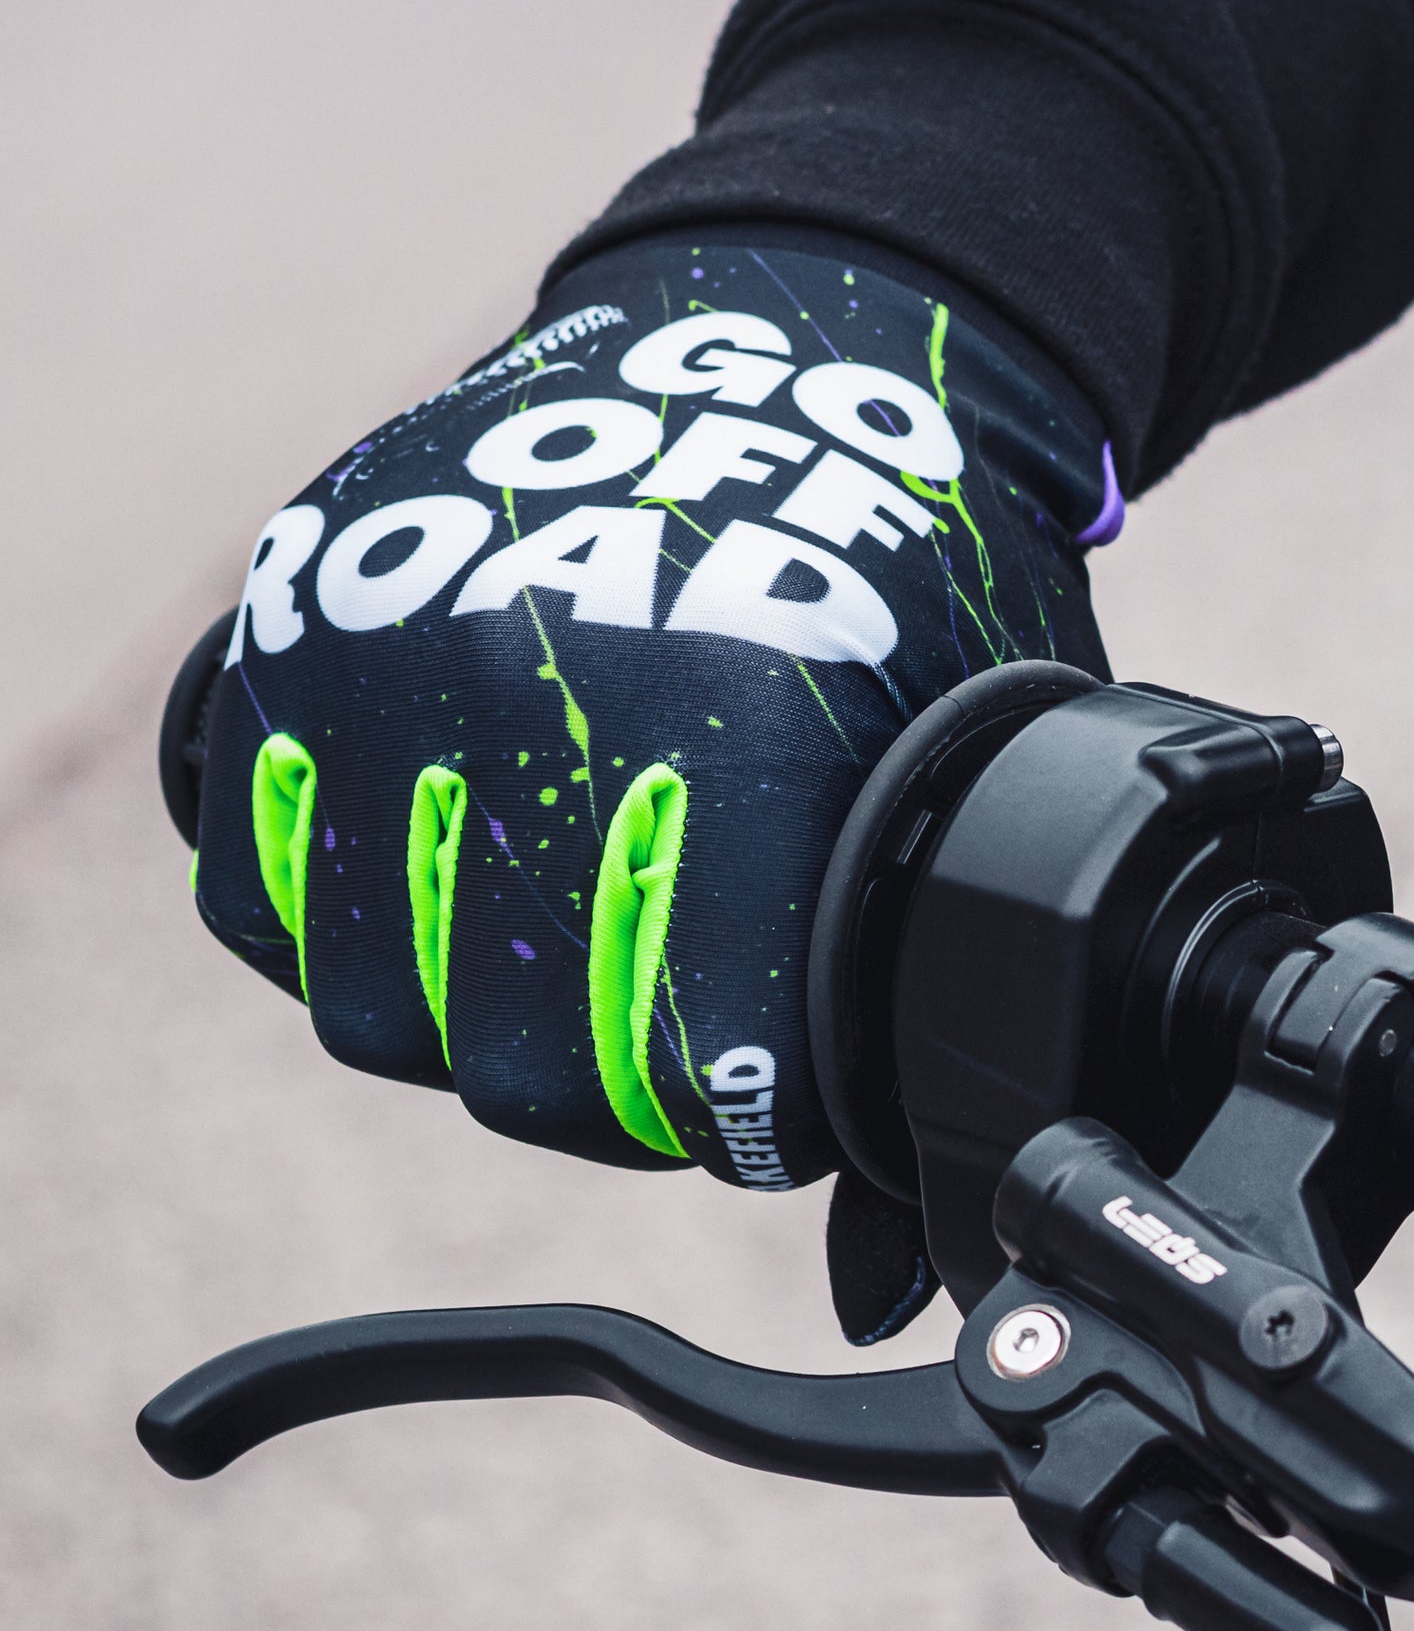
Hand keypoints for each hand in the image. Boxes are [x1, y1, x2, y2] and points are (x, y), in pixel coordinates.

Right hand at [187, 235, 1113, 1228]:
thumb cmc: (903, 585)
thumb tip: (871, 1287)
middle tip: (650, 1025)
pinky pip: (244, 872)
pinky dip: (327, 917)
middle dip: (600, 1094)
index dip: (733, 1118)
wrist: (794, 343)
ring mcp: (397, 648)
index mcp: (739, 740)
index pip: (690, 1072)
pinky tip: (426, 885)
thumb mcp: (953, 783)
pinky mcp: (294, 618)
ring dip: (463, 1021)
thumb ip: (899, 1031)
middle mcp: (543, 692)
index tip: (756, 1085)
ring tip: (548, 955)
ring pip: (367, 1001)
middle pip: (516, 1071)